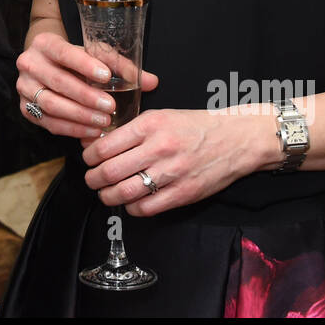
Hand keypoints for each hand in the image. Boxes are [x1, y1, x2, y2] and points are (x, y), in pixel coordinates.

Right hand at [16, 31, 159, 139]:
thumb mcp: (94, 54)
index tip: (106, 76)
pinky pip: (48, 122)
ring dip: (80, 116)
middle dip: (86, 97)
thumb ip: (121, 66)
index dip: (84, 65)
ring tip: (104, 122)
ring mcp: (24, 88)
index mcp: (44, 43)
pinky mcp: (25, 108)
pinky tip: (91, 131)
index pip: (63, 53)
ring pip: (51, 104)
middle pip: (58, 82)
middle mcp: (29, 63)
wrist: (46, 63)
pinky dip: (71, 128)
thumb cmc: (75, 58)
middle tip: (111, 107)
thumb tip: (152, 82)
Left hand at [81, 108, 265, 216]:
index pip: (105, 146)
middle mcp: (159, 148)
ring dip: (107, 196)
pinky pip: (146, 208)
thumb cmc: (196, 125)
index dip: (89, 157)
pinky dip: (131, 208)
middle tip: (91, 179)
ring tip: (105, 193)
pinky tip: (130, 202)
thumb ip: (132, 129)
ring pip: (124, 192)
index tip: (88, 159)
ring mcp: (172, 173)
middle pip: (110, 171)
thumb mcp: (162, 116)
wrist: (237, 138)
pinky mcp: (183, 194)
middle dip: (93, 179)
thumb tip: (99, 143)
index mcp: (150, 124)